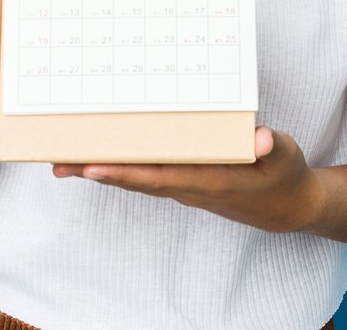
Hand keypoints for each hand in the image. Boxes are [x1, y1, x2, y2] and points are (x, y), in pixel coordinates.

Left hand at [51, 127, 325, 233]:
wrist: (288, 207)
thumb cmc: (285, 175)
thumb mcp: (286, 156)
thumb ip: (273, 146)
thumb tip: (261, 138)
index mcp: (210, 180)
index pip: (159, 177)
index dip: (125, 173)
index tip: (93, 167)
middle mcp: (190, 187)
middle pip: (136, 180)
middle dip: (97, 172)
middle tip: (58, 164)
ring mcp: (185, 186)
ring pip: (137, 178)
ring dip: (102, 171)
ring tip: (64, 163)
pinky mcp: (185, 182)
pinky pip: (146, 175)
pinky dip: (121, 168)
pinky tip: (101, 160)